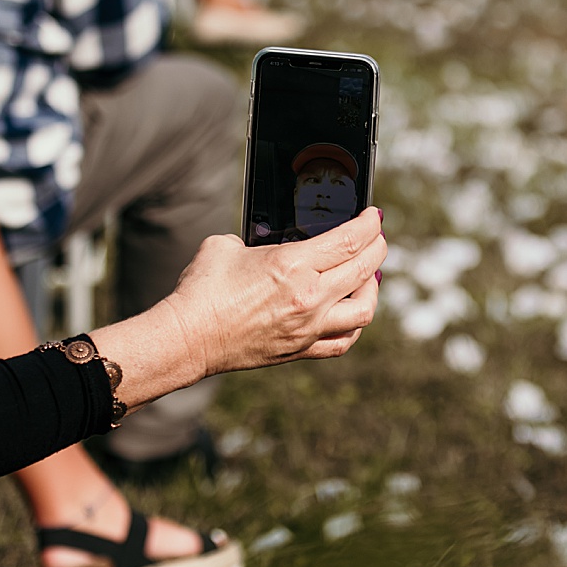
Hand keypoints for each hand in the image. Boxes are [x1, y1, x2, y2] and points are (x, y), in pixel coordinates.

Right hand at [166, 206, 386, 376]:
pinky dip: (355, 325)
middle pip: (364, 269)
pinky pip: (343, 341)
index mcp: (293, 265)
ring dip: (372, 288)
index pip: (349, 241)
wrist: (188, 338)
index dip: (369, 225)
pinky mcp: (300, 350)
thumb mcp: (227, 245)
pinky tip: (351, 311)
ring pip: (363, 309)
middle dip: (378, 248)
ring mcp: (308, 327)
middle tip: (376, 238)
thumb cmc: (202, 289)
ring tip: (368, 275)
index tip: (374, 216)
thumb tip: (265, 243)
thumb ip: (255, 240)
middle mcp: (308, 297)